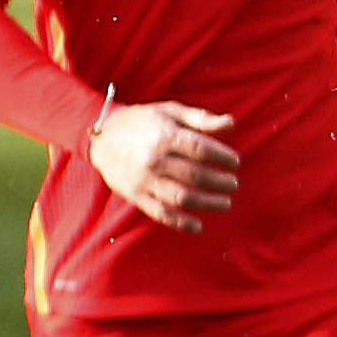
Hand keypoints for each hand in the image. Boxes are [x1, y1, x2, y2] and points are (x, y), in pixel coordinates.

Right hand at [89, 101, 238, 233]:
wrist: (101, 136)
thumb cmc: (141, 121)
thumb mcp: (170, 111)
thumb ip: (201, 118)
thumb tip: (232, 123)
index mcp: (164, 136)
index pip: (202, 150)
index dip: (224, 157)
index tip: (235, 162)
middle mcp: (155, 159)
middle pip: (196, 176)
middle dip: (221, 182)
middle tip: (233, 184)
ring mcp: (144, 180)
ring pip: (182, 197)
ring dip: (208, 204)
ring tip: (225, 203)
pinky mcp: (136, 195)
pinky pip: (161, 213)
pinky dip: (181, 223)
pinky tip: (198, 226)